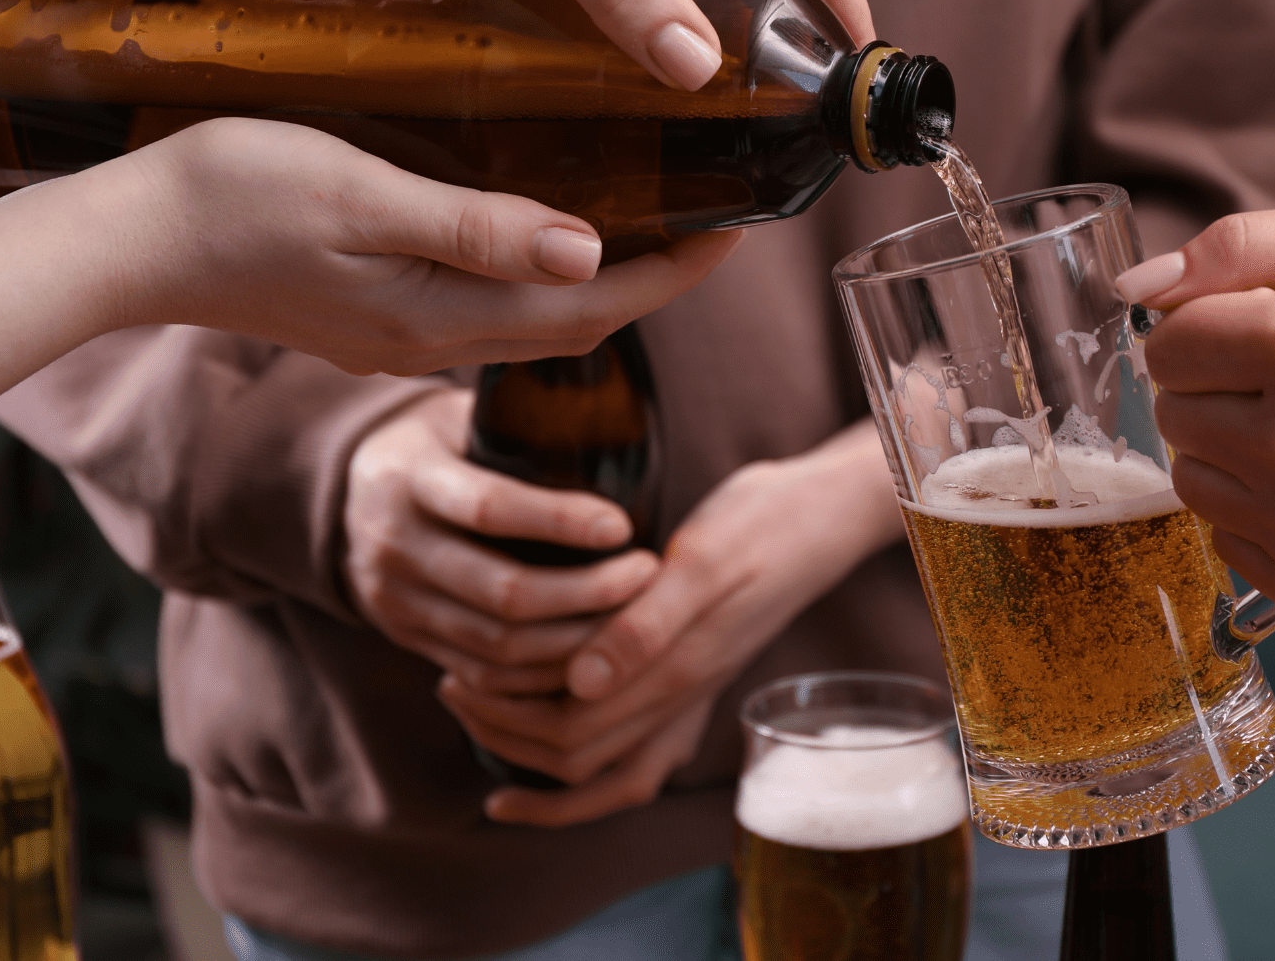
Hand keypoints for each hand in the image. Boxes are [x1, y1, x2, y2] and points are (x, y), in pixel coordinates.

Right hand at [113, 118, 740, 376]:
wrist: (128, 242)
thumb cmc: (233, 198)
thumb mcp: (362, 195)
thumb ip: (476, 226)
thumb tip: (590, 248)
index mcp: (440, 316)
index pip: (593, 306)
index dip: (673, 276)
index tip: (737, 234)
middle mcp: (431, 341)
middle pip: (577, 326)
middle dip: (656, 286)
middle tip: (715, 229)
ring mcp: (399, 338)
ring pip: (533, 325)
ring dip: (603, 289)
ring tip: (655, 231)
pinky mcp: (372, 321)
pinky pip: (487, 315)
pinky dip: (541, 285)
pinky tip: (549, 242)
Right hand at [343, 391, 660, 691]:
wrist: (348, 490)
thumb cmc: (438, 442)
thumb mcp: (461, 414)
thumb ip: (520, 419)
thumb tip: (609, 410)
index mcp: (409, 475)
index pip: (489, 507)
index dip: (561, 521)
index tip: (623, 526)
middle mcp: (395, 544)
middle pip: (502, 592)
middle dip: (587, 593)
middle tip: (646, 575)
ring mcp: (396, 600)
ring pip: (498, 645)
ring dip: (576, 640)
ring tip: (632, 616)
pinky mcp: (405, 637)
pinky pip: (482, 675)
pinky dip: (542, 674)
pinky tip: (589, 653)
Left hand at [437, 422, 901, 826]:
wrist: (824, 514)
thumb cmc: (764, 523)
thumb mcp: (703, 560)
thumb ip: (645, 624)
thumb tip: (580, 682)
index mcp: (675, 666)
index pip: (571, 724)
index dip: (504, 714)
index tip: (455, 672)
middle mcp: (681, 693)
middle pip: (575, 751)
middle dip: (503, 733)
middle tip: (450, 686)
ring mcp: (691, 691)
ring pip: (602, 760)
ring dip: (533, 746)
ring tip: (479, 705)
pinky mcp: (694, 674)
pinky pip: (636, 750)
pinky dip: (586, 759)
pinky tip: (552, 727)